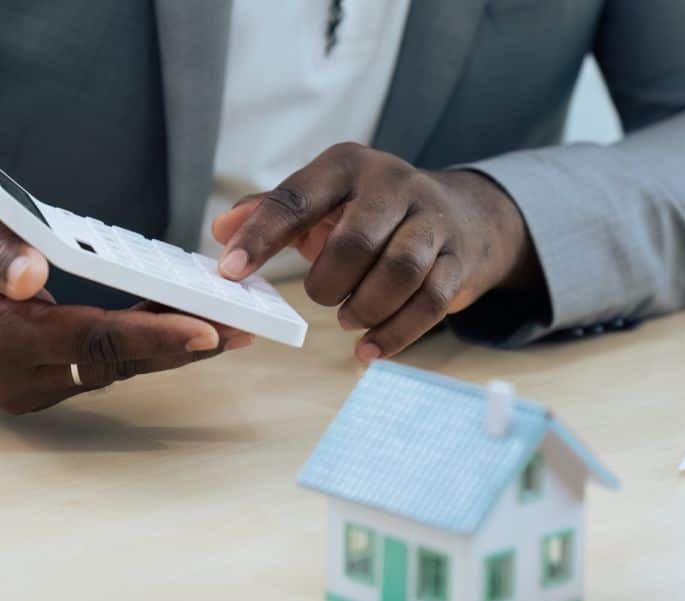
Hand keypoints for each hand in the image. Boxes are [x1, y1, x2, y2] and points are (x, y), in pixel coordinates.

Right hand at [0, 193, 251, 413]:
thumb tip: (33, 275)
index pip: (88, 341)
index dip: (150, 335)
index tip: (205, 331)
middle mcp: (18, 376)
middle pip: (115, 363)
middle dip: (181, 346)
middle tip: (245, 330)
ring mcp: (32, 386)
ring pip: (116, 367)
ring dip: (171, 347)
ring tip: (232, 327)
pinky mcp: (45, 382)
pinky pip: (105, 363)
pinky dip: (145, 343)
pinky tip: (186, 321)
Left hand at [211, 142, 543, 361]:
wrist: (463, 215)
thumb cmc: (371, 212)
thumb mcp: (322, 201)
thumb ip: (269, 213)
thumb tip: (221, 233)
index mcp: (346, 166)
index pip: (295, 199)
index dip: (260, 238)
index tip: (231, 273)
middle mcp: (393, 184)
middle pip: (356, 240)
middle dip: (330, 283)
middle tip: (321, 298)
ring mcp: (433, 219)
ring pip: (400, 271)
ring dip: (366, 308)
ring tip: (349, 318)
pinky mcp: (458, 258)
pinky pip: (430, 302)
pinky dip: (395, 334)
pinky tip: (369, 350)